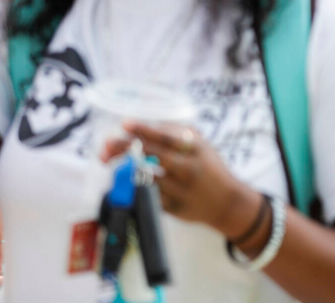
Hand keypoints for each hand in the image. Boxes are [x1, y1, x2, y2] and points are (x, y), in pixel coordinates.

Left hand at [103, 122, 260, 239]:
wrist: (228, 202)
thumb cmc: (210, 168)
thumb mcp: (202, 146)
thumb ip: (178, 135)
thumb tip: (148, 125)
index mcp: (196, 150)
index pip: (166, 137)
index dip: (144, 130)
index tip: (124, 124)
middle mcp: (188, 169)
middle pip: (152, 156)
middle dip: (126, 148)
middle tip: (107, 143)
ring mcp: (180, 190)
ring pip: (145, 178)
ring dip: (125, 169)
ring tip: (109, 160)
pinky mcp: (173, 208)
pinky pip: (148, 196)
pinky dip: (133, 188)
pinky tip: (122, 181)